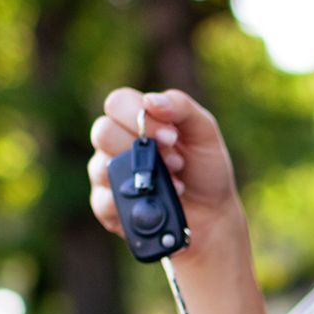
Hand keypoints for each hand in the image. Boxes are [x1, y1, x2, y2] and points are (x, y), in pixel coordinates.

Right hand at [89, 88, 242, 260]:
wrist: (212, 213)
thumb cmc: (204, 168)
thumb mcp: (204, 132)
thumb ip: (182, 107)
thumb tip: (150, 100)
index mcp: (134, 119)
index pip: (117, 103)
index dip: (140, 117)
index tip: (171, 136)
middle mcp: (114, 143)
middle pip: (103, 132)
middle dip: (143, 148)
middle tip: (175, 162)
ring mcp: (107, 174)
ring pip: (101, 167)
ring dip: (143, 176)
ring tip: (174, 184)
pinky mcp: (106, 206)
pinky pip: (103, 202)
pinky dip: (136, 202)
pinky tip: (157, 203)